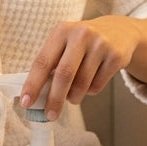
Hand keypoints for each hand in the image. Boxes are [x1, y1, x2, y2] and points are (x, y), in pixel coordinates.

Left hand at [20, 15, 146, 119]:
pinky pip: (97, 86)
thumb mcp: (65, 43)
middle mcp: (81, 35)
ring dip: (74, 97)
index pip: (43, 61)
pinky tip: (91, 81)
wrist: (120, 30)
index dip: (33, 84)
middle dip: (55, 98)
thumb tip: (34, 95)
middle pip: (64, 74)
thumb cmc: (83, 42)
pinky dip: (90, 91)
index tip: (26, 102)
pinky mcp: (116, 56)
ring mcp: (100, 44)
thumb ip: (51, 63)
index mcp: (62, 31)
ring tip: (73, 95)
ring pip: (82, 84)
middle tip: (50, 115)